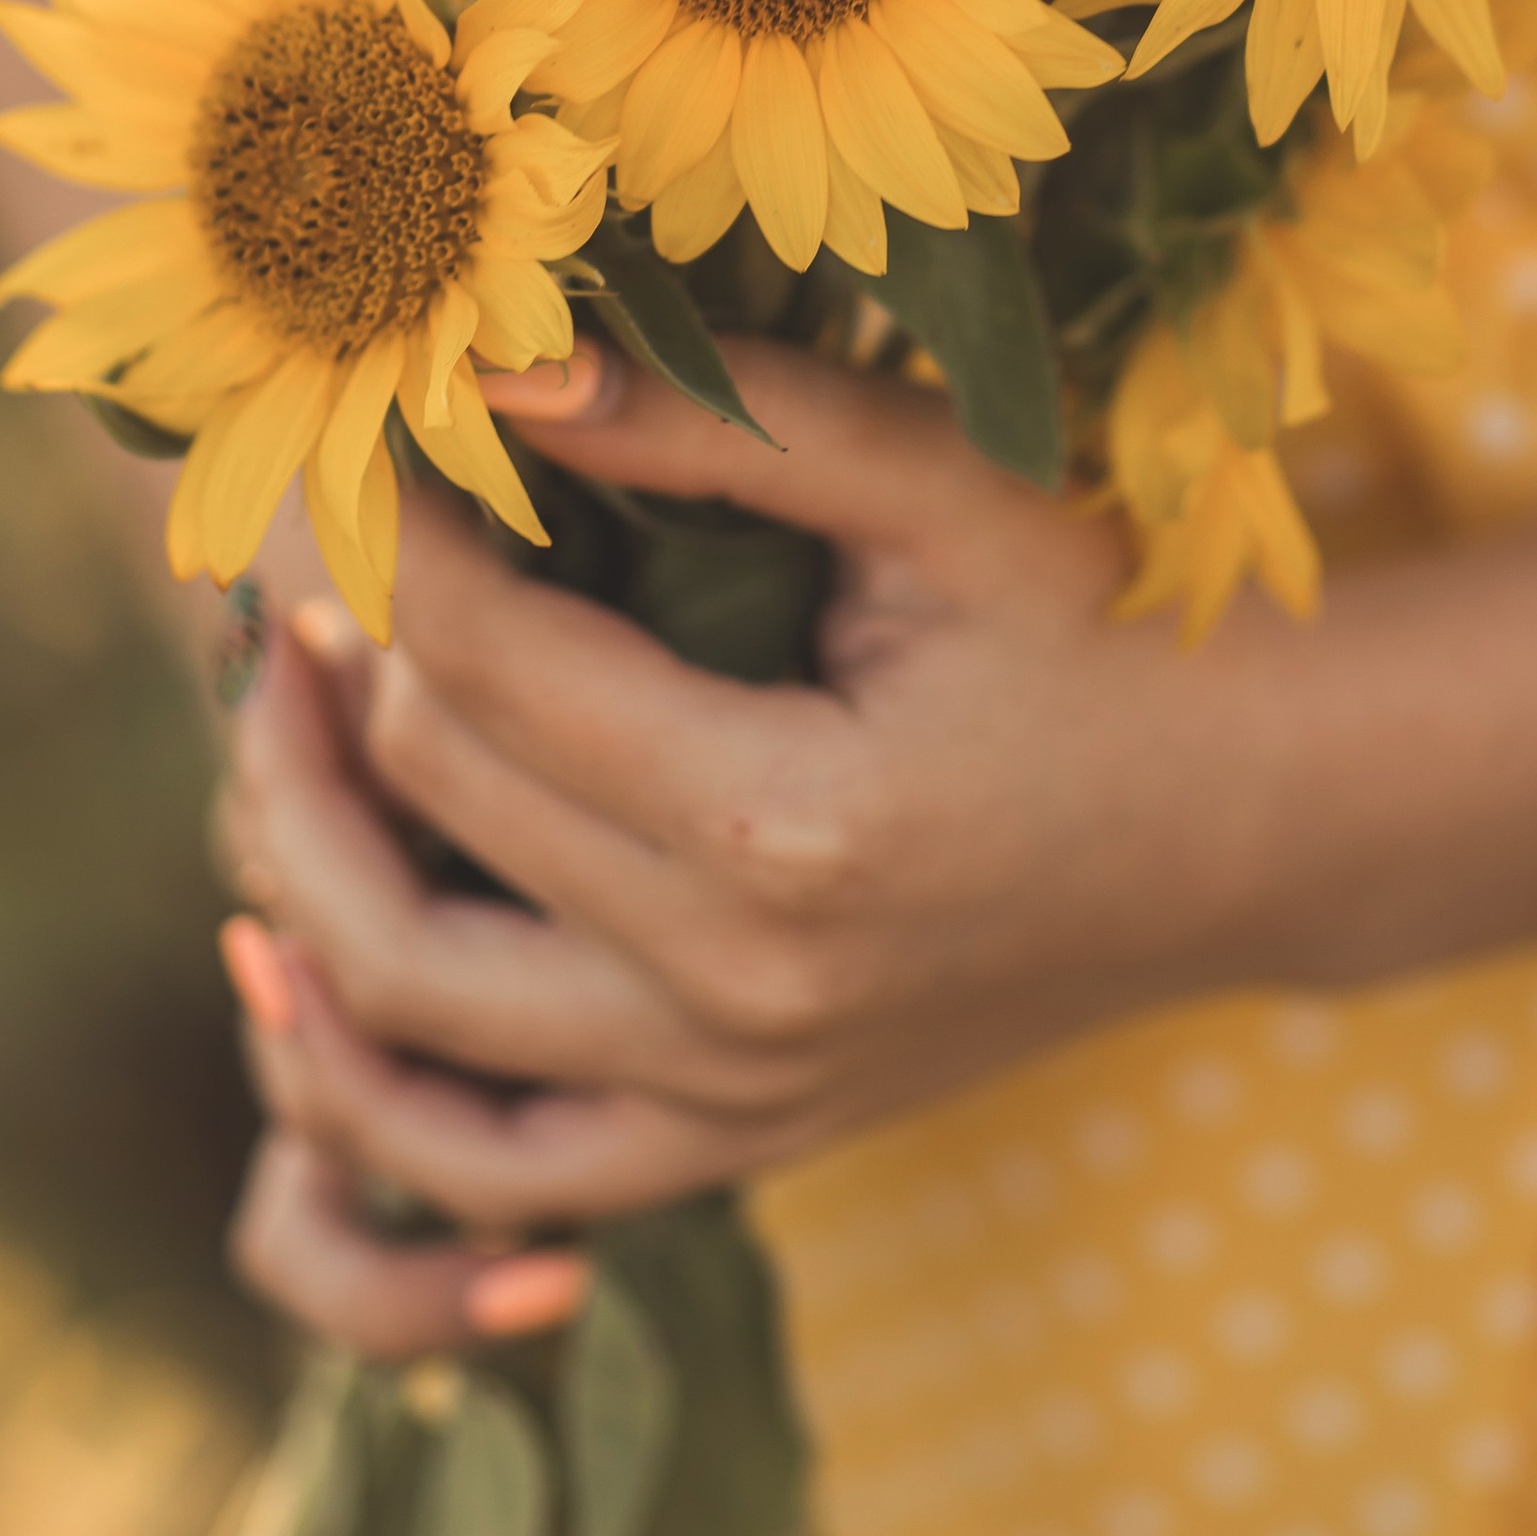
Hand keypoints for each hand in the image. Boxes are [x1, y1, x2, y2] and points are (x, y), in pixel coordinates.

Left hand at [215, 308, 1536, 1358]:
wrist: (1255, 823)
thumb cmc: (1109, 625)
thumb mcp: (947, 491)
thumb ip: (725, 423)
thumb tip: (494, 364)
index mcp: (786, 824)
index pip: (483, 664)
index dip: (391, 531)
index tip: (362, 432)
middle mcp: (734, 994)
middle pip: (424, 813)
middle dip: (331, 661)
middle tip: (308, 542)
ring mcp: (728, 1098)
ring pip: (397, 1013)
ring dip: (294, 861)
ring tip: (280, 719)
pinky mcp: (733, 1148)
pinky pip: (484, 1171)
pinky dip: (362, 1087)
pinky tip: (291, 963)